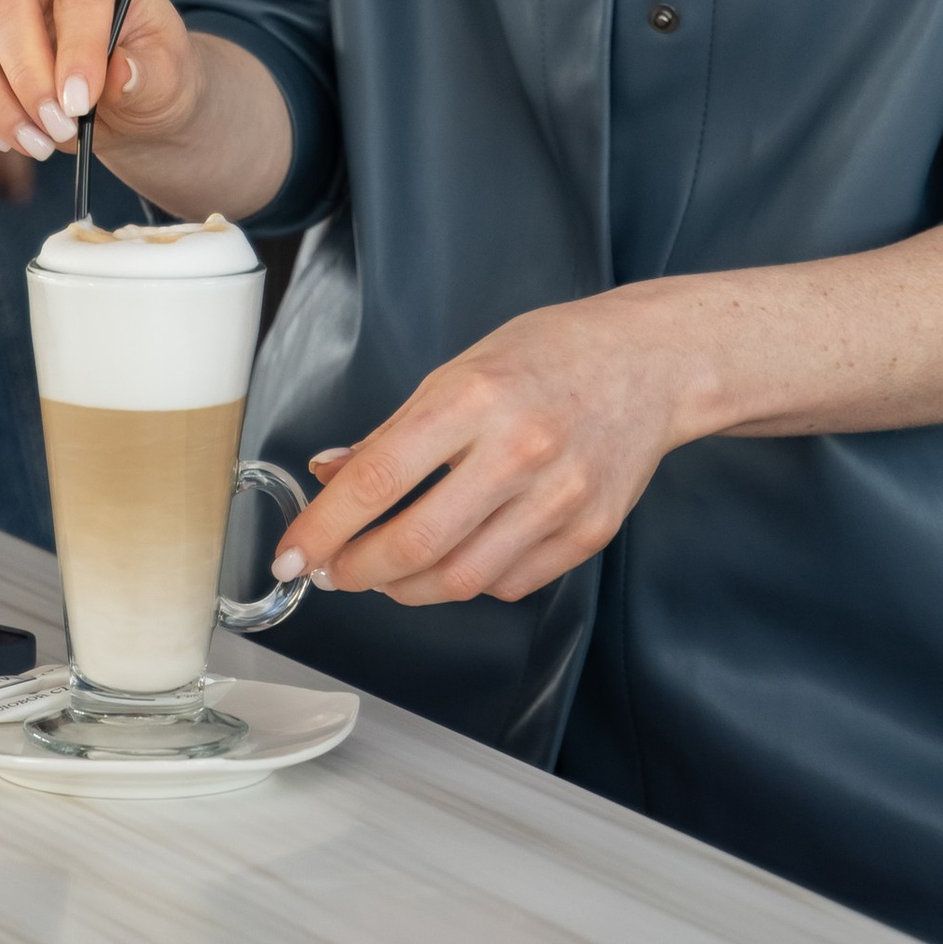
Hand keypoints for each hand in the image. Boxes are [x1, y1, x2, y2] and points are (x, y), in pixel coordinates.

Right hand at [0, 0, 202, 171]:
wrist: (128, 100)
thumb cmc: (150, 75)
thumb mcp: (171, 76)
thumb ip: (152, 74)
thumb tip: (121, 74)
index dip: (78, 49)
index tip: (81, 104)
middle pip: (4, 2)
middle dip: (26, 76)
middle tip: (57, 129)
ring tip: (36, 145)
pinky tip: (5, 140)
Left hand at [270, 293, 699, 609]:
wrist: (650, 363)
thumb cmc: (549, 355)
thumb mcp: (460, 370)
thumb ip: (395, 431)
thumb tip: (331, 475)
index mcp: (476, 397)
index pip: (378, 478)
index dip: (324, 526)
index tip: (292, 554)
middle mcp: (520, 450)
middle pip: (416, 543)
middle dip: (356, 570)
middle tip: (330, 572)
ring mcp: (560, 498)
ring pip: (460, 579)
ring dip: (404, 588)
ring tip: (382, 573)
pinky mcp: (589, 533)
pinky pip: (508, 583)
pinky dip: (466, 582)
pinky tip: (452, 560)